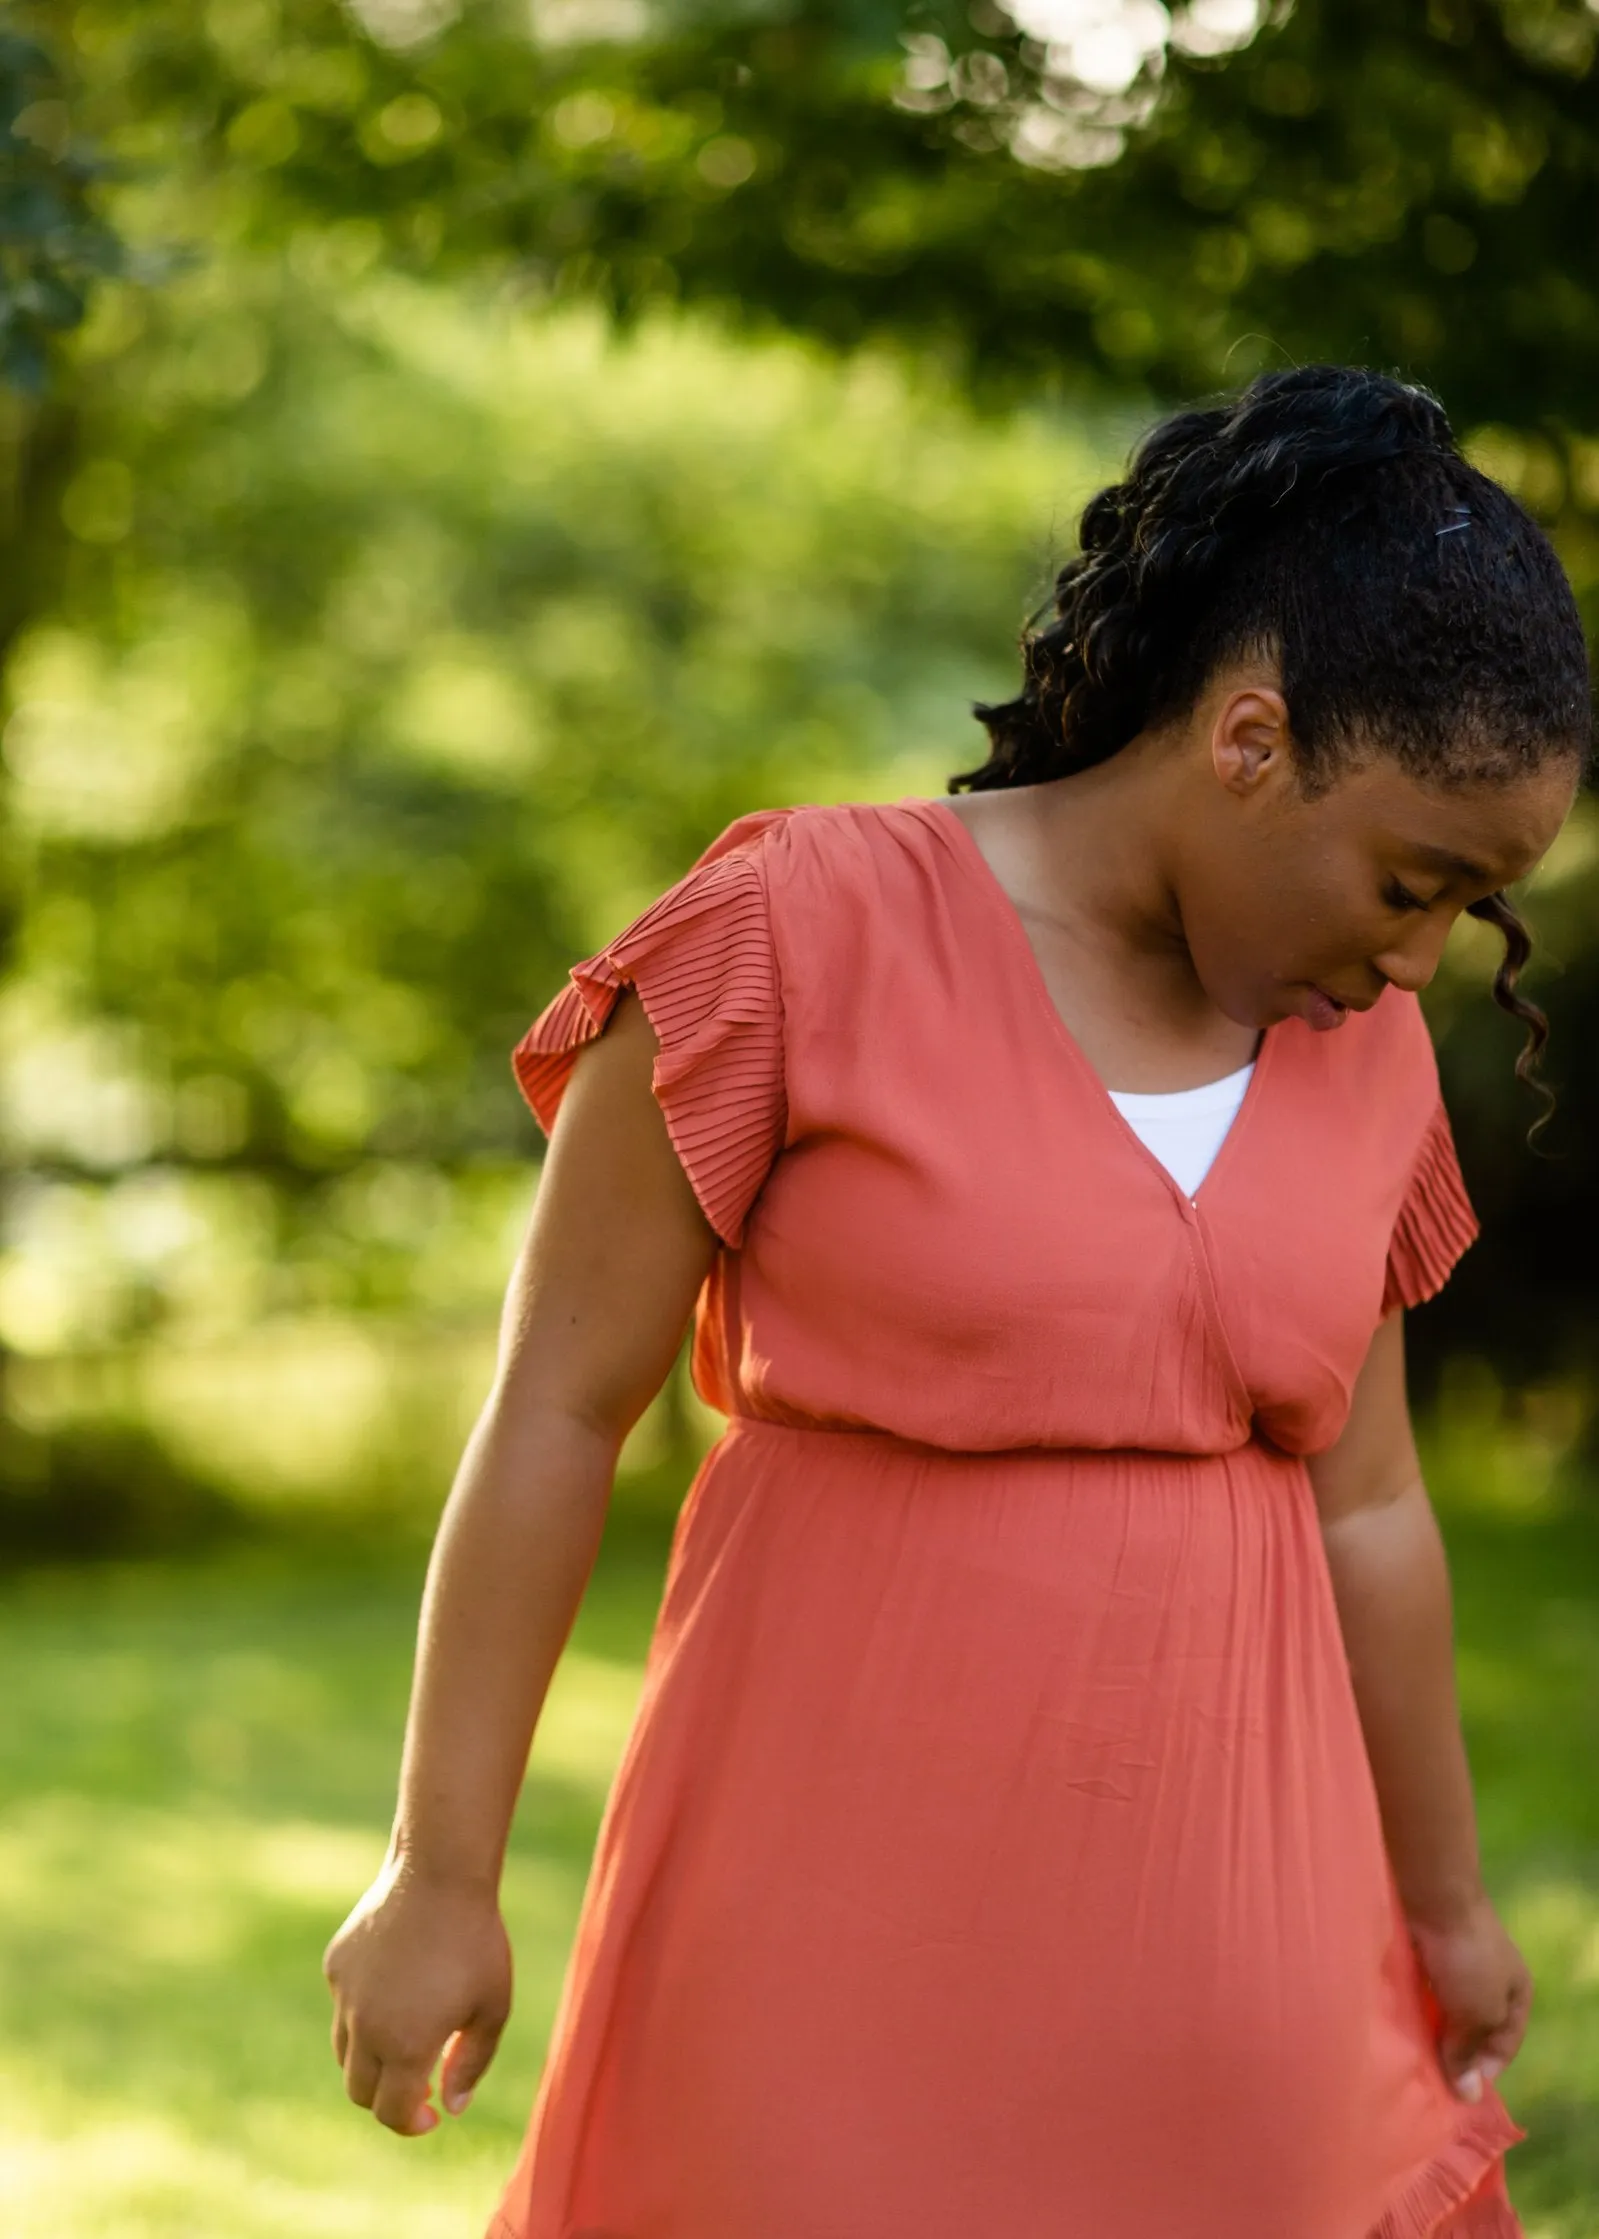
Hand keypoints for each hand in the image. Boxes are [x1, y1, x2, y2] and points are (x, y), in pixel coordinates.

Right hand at [323, 1854, 512, 2136]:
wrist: (440, 1875)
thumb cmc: (475, 1941)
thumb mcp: (492, 2007)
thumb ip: (470, 2064)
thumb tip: (451, 2106)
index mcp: (405, 2046)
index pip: (391, 2113)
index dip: (410, 2123)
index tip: (431, 2115)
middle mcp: (365, 2028)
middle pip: (360, 2091)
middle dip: (388, 2098)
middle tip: (419, 2084)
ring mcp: (345, 1995)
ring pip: (345, 2052)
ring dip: (371, 2060)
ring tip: (407, 2037)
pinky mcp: (336, 1965)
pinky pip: (344, 2005)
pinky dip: (363, 2012)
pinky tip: (397, 1983)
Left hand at [1408, 1893, 1531, 2104]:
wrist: (1434, 1896)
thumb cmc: (1468, 1958)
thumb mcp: (1479, 2013)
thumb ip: (1470, 2051)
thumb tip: (1468, 2095)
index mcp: (1517, 1995)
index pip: (1504, 2047)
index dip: (1482, 2071)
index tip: (1455, 2093)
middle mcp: (1490, 1981)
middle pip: (1472, 2029)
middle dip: (1451, 2052)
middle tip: (1426, 2081)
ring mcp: (1457, 1966)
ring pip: (1443, 2012)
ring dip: (1428, 2031)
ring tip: (1408, 2057)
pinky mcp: (1428, 1955)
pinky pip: (1422, 1993)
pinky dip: (1413, 2009)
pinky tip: (1397, 2024)